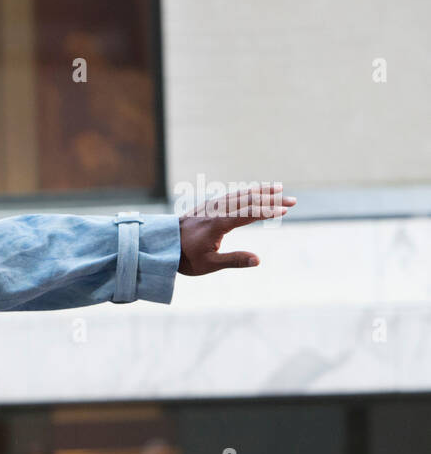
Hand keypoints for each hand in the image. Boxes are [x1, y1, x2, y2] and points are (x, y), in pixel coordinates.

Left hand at [178, 182, 295, 274]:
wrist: (161, 244)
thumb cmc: (184, 257)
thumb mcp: (208, 264)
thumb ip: (234, 261)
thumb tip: (258, 260)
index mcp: (218, 223)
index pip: (248, 213)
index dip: (267, 211)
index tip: (285, 210)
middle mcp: (216, 210)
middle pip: (248, 200)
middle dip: (272, 199)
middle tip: (293, 200)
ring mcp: (212, 206)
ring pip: (240, 194)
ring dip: (261, 191)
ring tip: (279, 188)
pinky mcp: (208, 206)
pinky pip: (231, 195)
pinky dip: (247, 192)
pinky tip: (256, 191)